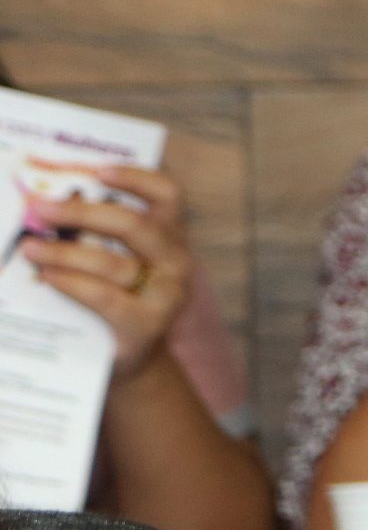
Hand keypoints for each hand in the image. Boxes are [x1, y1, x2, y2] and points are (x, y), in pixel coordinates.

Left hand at [19, 164, 192, 379]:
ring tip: (30, 248)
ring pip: (112, 263)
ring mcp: (167, 295)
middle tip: (41, 209)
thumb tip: (45, 205)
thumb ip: (93, 234)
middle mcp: (176, 262)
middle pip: (134, 225)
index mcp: (169, 237)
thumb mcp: (111, 259)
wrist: (124, 358)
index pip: (167, 195)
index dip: (136, 177)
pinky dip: (72, 283)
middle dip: (82, 214)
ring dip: (64, 251)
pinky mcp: (148, 325)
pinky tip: (48, 276)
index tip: (98, 172)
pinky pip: (104, 296)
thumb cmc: (109, 298)